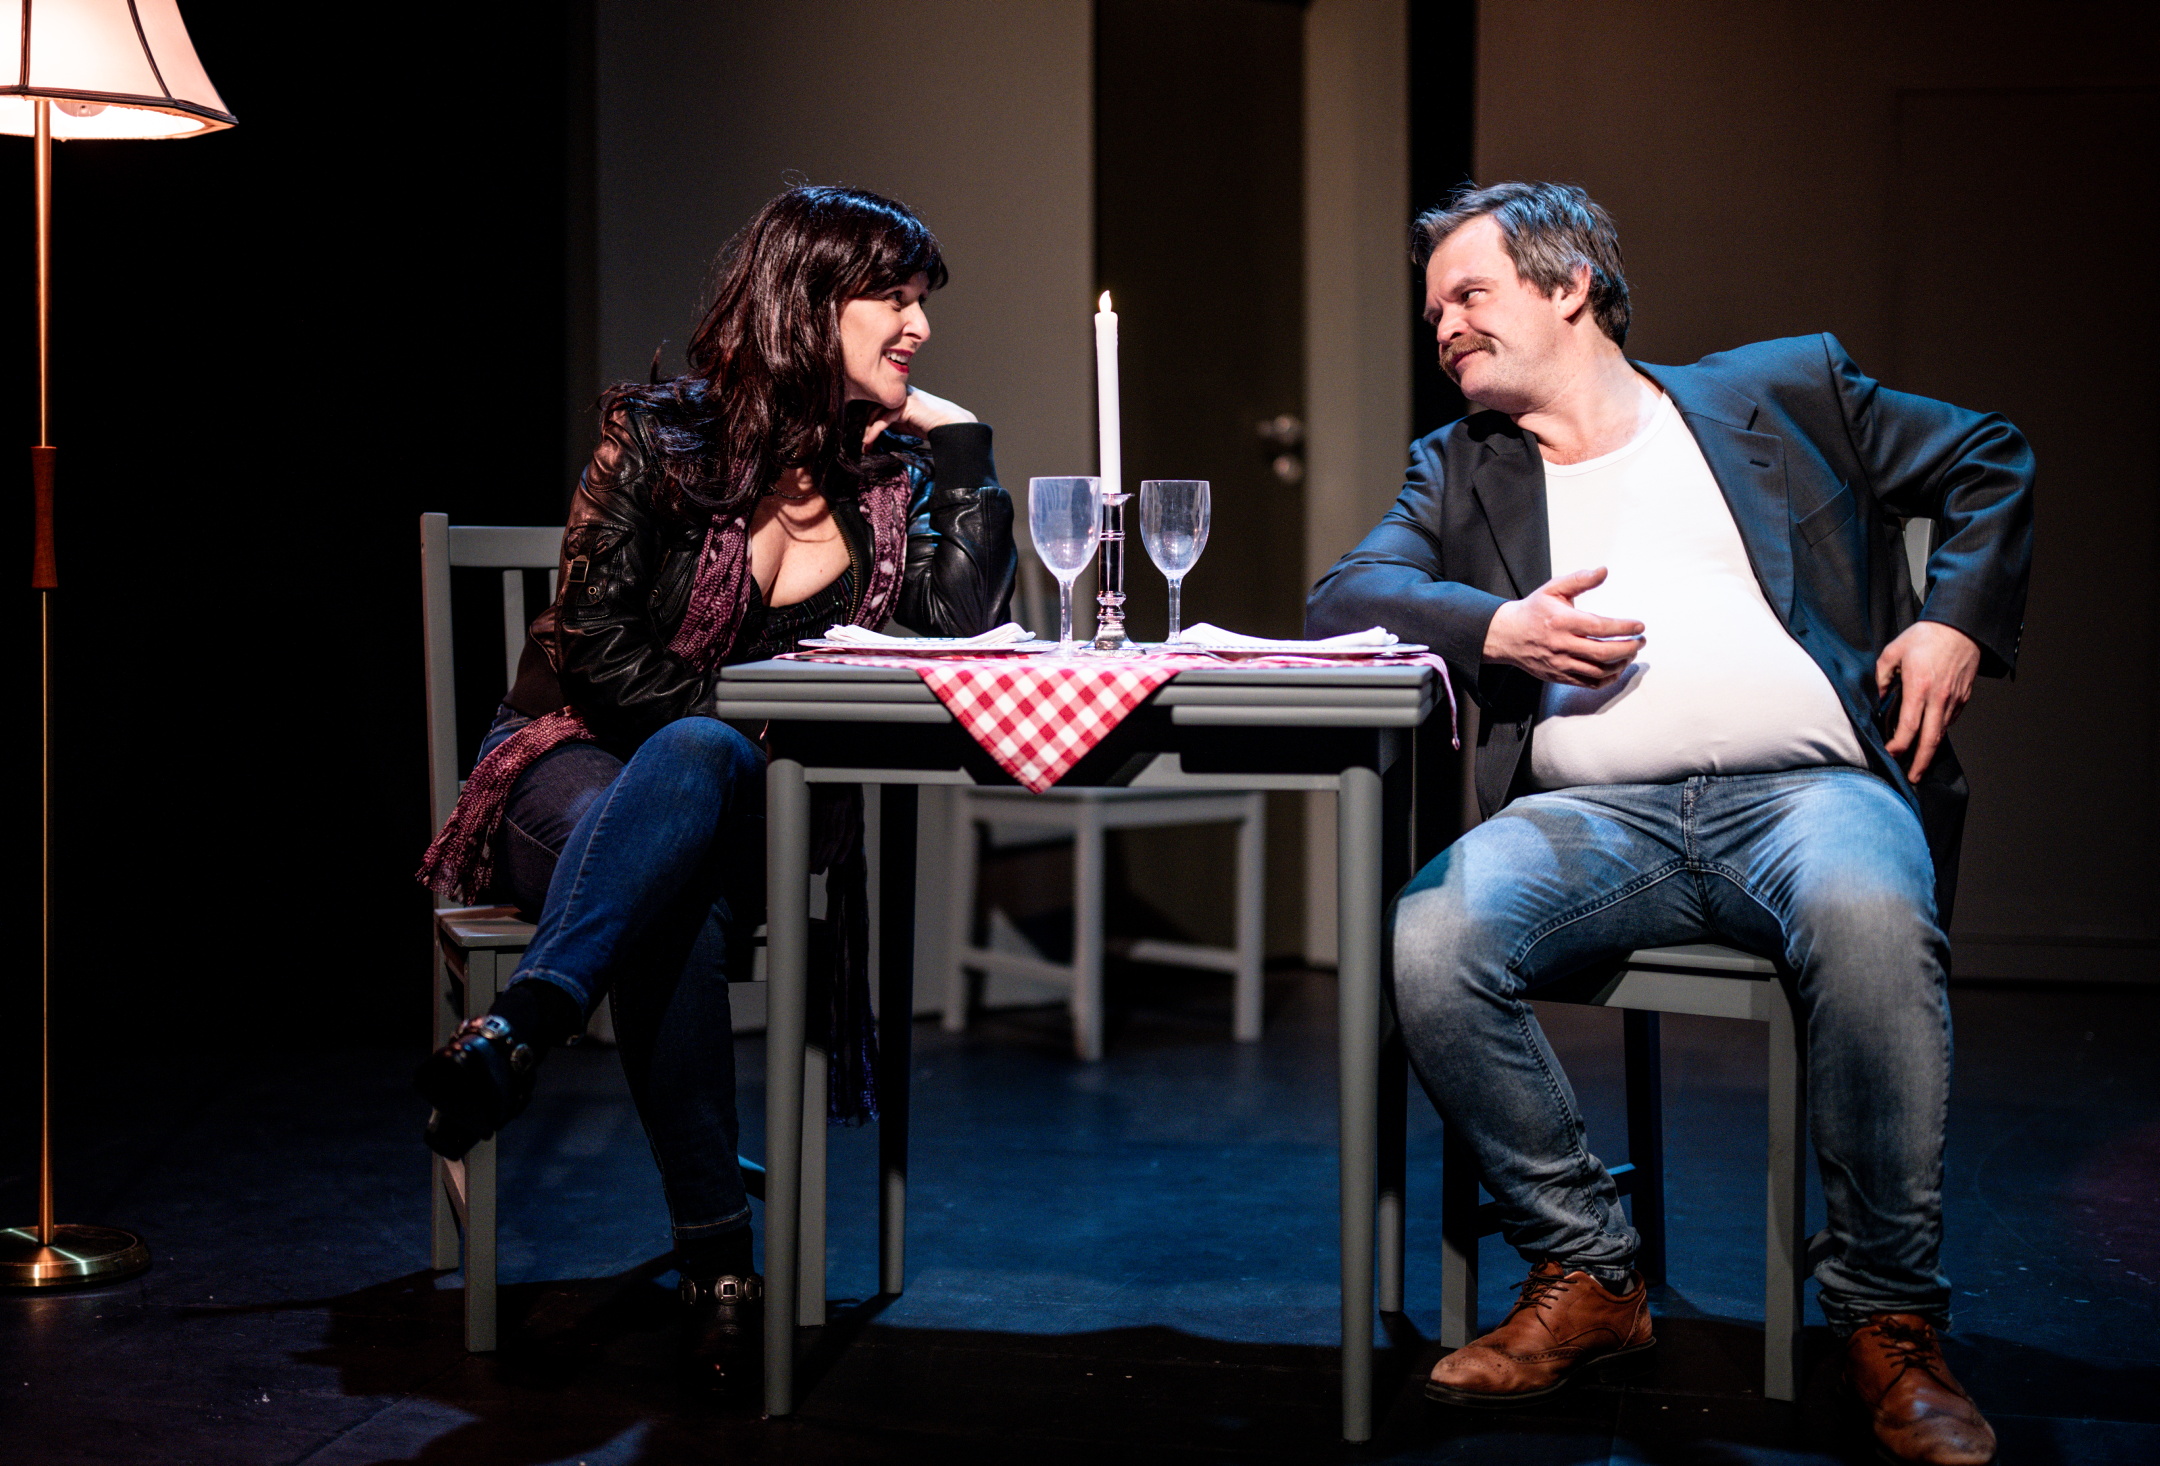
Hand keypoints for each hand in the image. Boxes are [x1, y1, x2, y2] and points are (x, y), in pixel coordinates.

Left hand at [862, 386, 976, 445]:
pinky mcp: (905, 406)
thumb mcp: (906, 426)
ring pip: (875, 411)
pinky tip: (870, 441)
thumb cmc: (932, 427)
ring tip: (865, 445)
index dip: (866, 420)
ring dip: (868, 430)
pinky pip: (884, 418)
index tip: (864, 438)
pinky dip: (875, 430)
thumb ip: (893, 424)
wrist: (952, 425)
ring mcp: (902, 398)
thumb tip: (874, 435)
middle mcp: (899, 395)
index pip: (875, 405)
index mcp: (899, 397)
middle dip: (864, 425)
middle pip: (872, 407)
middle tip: (862, 443)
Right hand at [1482, 567, 1645, 686]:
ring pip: (1599, 671)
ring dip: (1621, 663)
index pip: (1600, 627)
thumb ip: (1580, 580)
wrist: (1507, 635)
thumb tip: (1603, 571)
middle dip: (1628, 648)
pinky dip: (1607, 679)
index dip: (1624, 628)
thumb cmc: (1532, 611)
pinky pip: (1589, 684)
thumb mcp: (1553, 588)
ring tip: (1630, 654)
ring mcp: (1561, 664)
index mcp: (1563, 622)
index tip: (1639, 626)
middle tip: (1640, 642)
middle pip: (1604, 653)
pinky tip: (1616, 668)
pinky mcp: (1560, 676)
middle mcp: (1562, 645)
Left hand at [1875, 620, 1979, 782]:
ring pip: (1941, 732)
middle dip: (1921, 762)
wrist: (1962, 628)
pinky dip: (1938, 732)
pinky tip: (1928, 736)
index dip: (1899, 745)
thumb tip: (1878, 697)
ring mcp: (1954, 699)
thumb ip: (1881, 676)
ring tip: (1918, 763)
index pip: (1909, 726)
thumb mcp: (1893, 651)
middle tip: (1912, 777)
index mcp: (1919, 687)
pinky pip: (1949, 720)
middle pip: (1931, 739)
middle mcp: (1939, 698)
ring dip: (1930, 750)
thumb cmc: (1927, 636)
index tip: (1890, 754)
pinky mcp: (1963, 697)